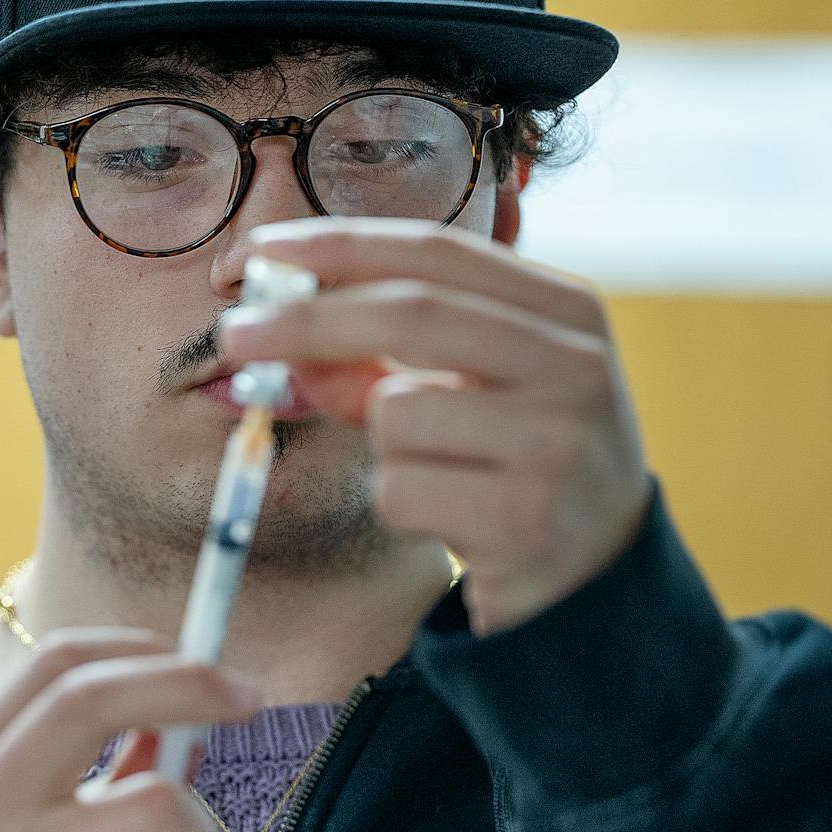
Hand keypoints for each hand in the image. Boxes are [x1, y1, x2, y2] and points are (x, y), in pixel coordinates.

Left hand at [221, 219, 653, 635]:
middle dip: (305, 320)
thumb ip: (383, 360)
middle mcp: (576, 365)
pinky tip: (452, 522)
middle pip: (409, 313)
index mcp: (568, 311)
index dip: (338, 245)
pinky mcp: (524, 519)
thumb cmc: (515, 470)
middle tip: (232, 334)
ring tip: (439, 478)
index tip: (259, 251)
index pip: (436, 252)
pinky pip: (399, 490)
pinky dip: (399, 505)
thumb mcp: (466, 398)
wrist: (598, 587)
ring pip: (395, 413)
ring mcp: (558, 442)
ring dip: (380, 449)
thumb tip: (284, 339)